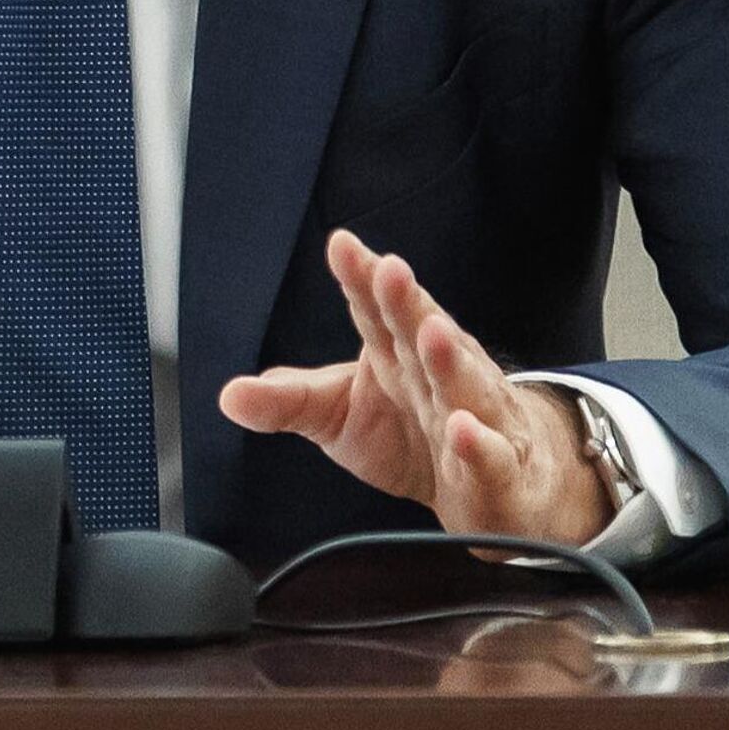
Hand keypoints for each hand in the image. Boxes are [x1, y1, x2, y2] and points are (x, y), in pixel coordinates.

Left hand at [218, 229, 611, 546]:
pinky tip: (463, 430)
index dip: (360, 276)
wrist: (493, 485)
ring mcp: (476, 414)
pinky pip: (492, 455)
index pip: (375, 308)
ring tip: (430, 332)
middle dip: (406, 300)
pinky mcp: (501, 469)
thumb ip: (289, 401)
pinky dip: (479, 444)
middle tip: (389, 269)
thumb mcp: (338, 416)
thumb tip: (228, 395)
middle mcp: (438, 371)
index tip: (341, 244)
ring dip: (448, 357)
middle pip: (421, 329)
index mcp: (396, 350)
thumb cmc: (410, 434)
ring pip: (463, 381)